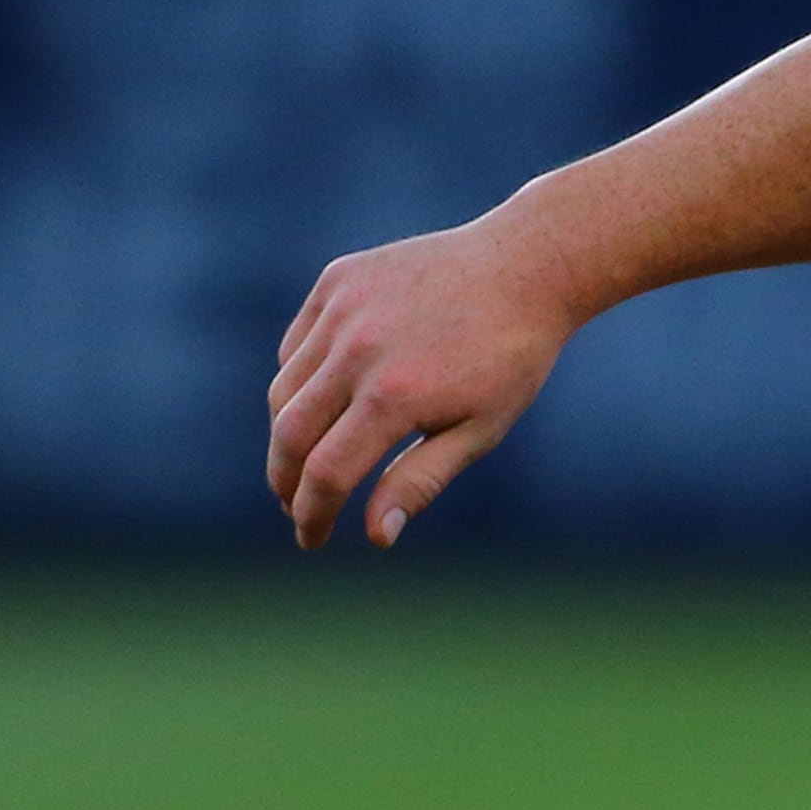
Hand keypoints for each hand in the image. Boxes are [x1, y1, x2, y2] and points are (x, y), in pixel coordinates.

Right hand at [266, 217, 585, 548]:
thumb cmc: (511, 361)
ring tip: (310, 460)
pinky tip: (324, 402)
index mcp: (393, 397)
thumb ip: (419, 482)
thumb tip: (373, 536)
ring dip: (289, 433)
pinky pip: (298, 346)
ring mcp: (341, 309)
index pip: (326, 474)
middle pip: (289, 434)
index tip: (310, 540)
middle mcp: (356, 351)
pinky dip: (299, 381)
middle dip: (284, 482)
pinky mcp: (337, 280)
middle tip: (296, 507)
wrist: (525, 269)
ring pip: (284, 389)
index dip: (311, 515)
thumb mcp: (478, 431)